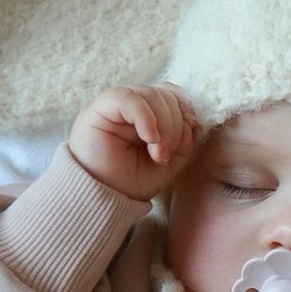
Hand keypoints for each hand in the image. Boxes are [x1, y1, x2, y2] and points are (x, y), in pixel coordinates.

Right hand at [68, 83, 197, 201]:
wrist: (101, 197)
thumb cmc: (129, 183)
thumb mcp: (167, 167)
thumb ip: (183, 145)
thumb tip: (189, 123)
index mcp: (150, 117)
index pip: (174, 97)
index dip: (185, 114)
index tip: (182, 143)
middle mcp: (135, 107)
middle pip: (166, 95)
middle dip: (174, 127)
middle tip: (164, 156)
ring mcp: (118, 106)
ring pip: (151, 95)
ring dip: (163, 127)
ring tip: (156, 155)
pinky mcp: (101, 107)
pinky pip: (129, 97)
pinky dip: (145, 116)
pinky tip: (149, 138)